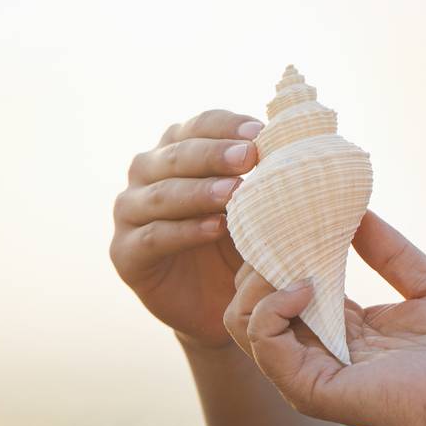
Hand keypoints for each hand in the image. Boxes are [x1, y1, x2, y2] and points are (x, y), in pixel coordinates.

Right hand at [110, 110, 262, 349]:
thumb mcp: (257, 201)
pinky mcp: (126, 252)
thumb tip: (300, 138)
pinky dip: (184, 231)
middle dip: (214, 154)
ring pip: (162, 194)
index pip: (199, 126)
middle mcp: (147, 173)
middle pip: (177, 155)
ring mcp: (131, 212)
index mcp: (178, 148)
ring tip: (235, 192)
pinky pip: (154, 236)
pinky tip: (215, 228)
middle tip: (249, 156)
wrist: (222, 299)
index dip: (227, 126)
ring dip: (199, 191)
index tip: (260, 131)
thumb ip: (266, 170)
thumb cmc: (243, 236)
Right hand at [224, 211, 425, 425]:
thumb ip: (390, 251)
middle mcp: (317, 349)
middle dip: (262, 256)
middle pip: (254, 298)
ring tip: (293, 256)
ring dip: (259, 278)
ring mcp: (307, 370)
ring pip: (243, 318)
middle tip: (284, 223)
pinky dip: (273, 305)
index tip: (292, 207)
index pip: (290, 282)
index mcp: (342, 328)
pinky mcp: (307, 386)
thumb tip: (358, 209)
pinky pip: (263, 339)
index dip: (285, 245)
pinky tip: (306, 285)